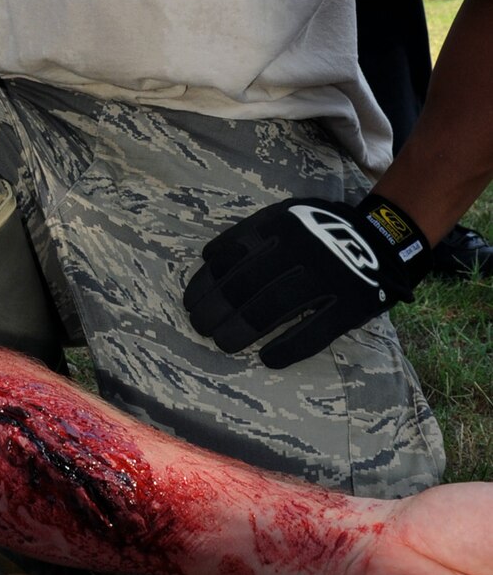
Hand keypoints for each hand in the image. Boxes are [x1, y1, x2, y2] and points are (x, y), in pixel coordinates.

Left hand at [184, 194, 431, 367]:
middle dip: (215, 311)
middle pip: (244, 287)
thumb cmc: (320, 230)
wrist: (383, 239)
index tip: (192, 302)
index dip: (205, 284)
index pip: (229, 258)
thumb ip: (252, 234)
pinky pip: (313, 333)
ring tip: (223, 343)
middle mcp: (301, 248)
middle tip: (200, 326)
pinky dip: (286, 350)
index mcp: (280, 225)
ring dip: (240, 331)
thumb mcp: (287, 215)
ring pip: (271, 311)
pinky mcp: (350, 305)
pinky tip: (266, 358)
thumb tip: (208, 260)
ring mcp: (327, 277)